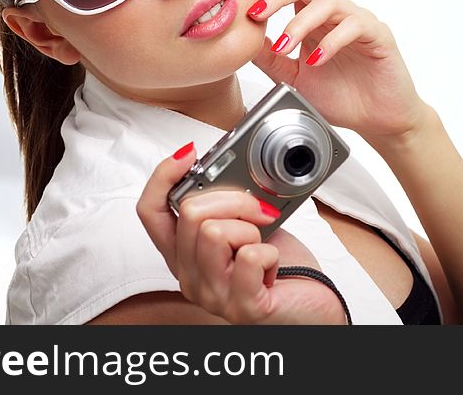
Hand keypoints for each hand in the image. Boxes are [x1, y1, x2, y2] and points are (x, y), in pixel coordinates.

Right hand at [136, 143, 348, 323]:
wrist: (312, 307)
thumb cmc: (282, 267)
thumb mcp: (245, 226)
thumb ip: (226, 206)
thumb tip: (225, 170)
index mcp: (183, 254)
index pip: (150, 211)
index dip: (163, 176)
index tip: (190, 154)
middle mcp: (189, 276)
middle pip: (190, 213)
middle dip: (232, 199)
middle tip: (257, 212)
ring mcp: (213, 296)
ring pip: (214, 232)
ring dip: (250, 229)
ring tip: (261, 244)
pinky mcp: (243, 307)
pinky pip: (248, 257)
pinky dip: (269, 252)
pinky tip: (273, 265)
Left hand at [246, 0, 430, 139]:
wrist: (375, 120)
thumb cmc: (340, 95)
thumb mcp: (291, 76)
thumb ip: (268, 57)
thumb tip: (240, 38)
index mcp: (314, 16)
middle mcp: (335, 12)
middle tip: (256, 11)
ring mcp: (357, 21)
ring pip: (327, 1)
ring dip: (299, 22)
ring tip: (284, 46)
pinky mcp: (377, 36)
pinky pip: (353, 26)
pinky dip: (331, 42)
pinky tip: (315, 60)